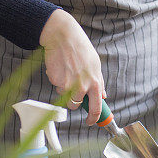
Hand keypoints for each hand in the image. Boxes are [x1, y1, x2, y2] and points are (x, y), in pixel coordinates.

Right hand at [40, 9, 105, 123]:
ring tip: (67, 73)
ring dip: (65, 89)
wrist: (63, 36)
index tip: (90, 121)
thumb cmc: (80, 48)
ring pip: (64, 96)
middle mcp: (81, 85)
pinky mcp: (55, 80)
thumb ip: (99, 82)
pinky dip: (57, 79)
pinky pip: (56, 86)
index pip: (96, 108)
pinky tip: (61, 67)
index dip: (93, 118)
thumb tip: (103, 96)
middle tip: (73, 90)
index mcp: (94, 82)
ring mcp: (67, 84)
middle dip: (74, 101)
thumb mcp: (95, 64)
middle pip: (75, 105)